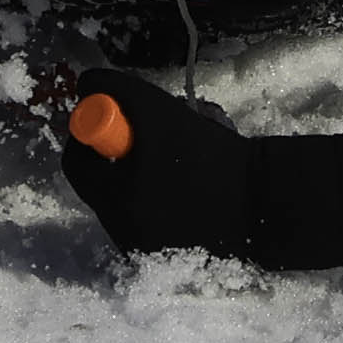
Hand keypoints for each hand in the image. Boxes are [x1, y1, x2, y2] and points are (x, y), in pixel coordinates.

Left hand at [53, 79, 254, 258]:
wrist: (265, 203)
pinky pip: (152, 217)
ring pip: (128, 198)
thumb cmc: (210, 156)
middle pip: (101, 183)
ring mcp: (147, 250)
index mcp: (114, 203)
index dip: (90, 132)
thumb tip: (86, 84)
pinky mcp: (173, 258)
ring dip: (142, 173)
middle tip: (151, 134)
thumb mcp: (157, 109)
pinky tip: (194, 185)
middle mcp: (122, 234)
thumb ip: (114, 89)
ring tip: (180, 158)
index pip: (77, 162)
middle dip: (120, 152)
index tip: (118, 116)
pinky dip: (163, 197)